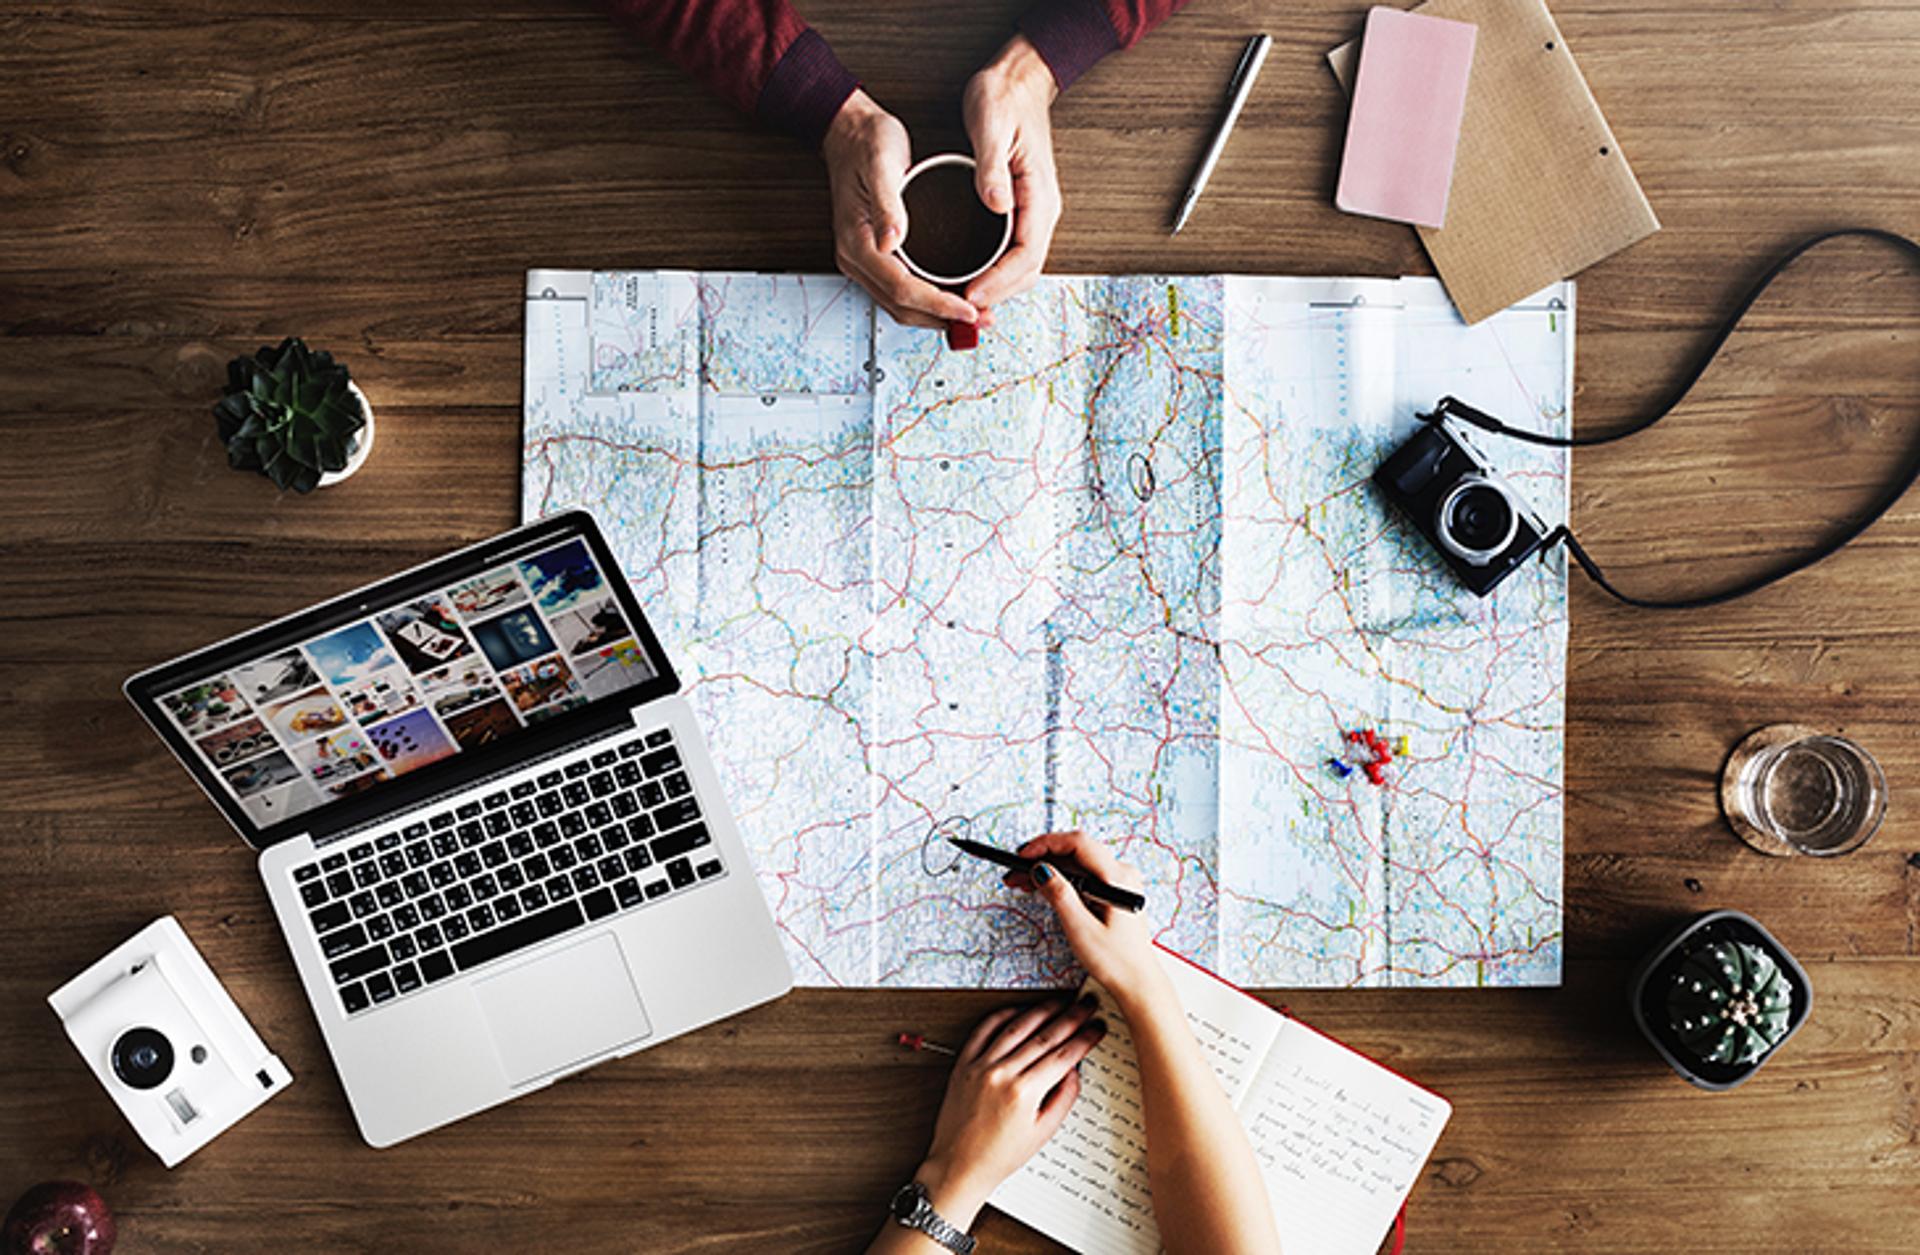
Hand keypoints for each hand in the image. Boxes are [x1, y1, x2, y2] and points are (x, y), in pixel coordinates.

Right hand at [823, 89, 980, 330]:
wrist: (849, 132)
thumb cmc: (867, 143)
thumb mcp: (881, 165)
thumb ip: (887, 205)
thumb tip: (891, 242)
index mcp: (857, 242)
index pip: (902, 288)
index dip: (938, 304)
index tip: (969, 310)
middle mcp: (857, 258)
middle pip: (901, 306)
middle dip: (942, 318)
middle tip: (981, 320)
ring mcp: (863, 260)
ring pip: (901, 304)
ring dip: (936, 315)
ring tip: (974, 316)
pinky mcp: (874, 256)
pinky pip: (900, 291)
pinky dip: (928, 301)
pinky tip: (952, 297)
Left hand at [914, 998, 1106, 1225]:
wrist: (959, 1165)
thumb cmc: (999, 1156)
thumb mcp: (1042, 1132)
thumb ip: (1064, 1098)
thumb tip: (1074, 1069)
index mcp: (1024, 1093)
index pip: (1063, 1055)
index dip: (1085, 1038)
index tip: (1097, 1028)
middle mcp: (1001, 1074)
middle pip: (1044, 1036)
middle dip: (1071, 1018)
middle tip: (1086, 1006)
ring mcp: (980, 1066)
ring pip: (1016, 1027)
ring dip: (1041, 1010)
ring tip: (1059, 1002)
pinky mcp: (964, 1063)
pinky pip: (984, 1030)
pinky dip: (1003, 1016)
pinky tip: (1019, 1010)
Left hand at [960, 35, 1062, 310]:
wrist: (1019, 80)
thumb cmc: (1004, 97)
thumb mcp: (991, 124)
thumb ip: (992, 167)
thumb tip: (996, 205)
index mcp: (1040, 195)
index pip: (1026, 255)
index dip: (999, 282)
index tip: (971, 296)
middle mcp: (1042, 209)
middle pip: (1027, 272)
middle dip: (996, 296)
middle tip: (961, 312)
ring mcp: (1033, 212)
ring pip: (1021, 268)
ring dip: (996, 290)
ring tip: (962, 305)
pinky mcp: (1021, 210)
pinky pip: (1012, 254)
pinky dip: (994, 274)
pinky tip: (970, 279)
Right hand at [1008, 831, 1169, 1010]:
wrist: (1137, 983)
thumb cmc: (1116, 962)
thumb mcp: (1081, 929)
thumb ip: (1060, 895)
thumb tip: (1041, 869)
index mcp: (1118, 878)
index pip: (1078, 844)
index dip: (1046, 844)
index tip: (1022, 856)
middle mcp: (1121, 874)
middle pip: (1075, 852)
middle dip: (1042, 858)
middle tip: (1014, 873)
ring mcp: (1118, 882)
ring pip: (1077, 864)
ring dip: (1049, 869)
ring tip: (1021, 882)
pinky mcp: (1113, 892)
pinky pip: (1084, 876)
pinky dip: (1061, 879)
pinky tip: (1042, 887)